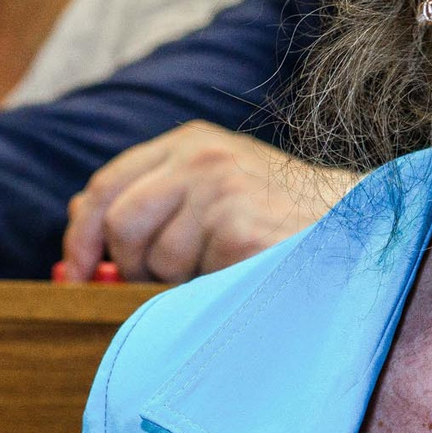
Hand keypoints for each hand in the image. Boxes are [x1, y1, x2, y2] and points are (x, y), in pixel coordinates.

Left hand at [60, 124, 356, 283]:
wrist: (356, 225)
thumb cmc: (281, 215)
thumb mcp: (216, 188)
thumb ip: (155, 199)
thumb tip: (82, 236)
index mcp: (190, 143)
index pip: (106, 186)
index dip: (82, 235)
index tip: (75, 274)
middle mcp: (200, 158)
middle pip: (120, 224)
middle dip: (131, 266)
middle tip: (166, 280)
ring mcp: (220, 192)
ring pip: (155, 259)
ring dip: (180, 281)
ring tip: (225, 267)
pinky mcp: (238, 229)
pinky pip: (191, 280)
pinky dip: (210, 289)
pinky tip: (244, 272)